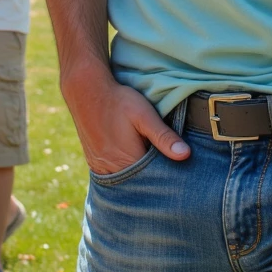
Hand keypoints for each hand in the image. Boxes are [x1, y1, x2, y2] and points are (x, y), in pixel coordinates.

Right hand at [62, 66, 190, 175]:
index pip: (153, 179)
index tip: (177, 168)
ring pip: (125, 179)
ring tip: (149, 161)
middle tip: (165, 165)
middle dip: (152, 176)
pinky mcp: (93, 161)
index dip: (166, 174)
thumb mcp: (145, 115)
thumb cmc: (119, 101)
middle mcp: (112, 169)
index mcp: (128, 161)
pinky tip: (132, 160)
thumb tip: (185, 155)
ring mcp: (100, 166)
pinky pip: (112, 174)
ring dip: (137, 174)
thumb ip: (164, 136)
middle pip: (138, 182)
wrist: (86, 89)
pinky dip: (124, 171)